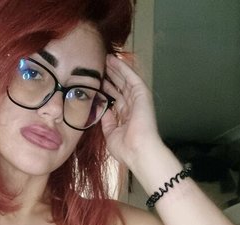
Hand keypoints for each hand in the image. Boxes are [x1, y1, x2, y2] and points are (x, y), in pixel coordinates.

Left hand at [101, 54, 162, 168]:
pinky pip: (131, 77)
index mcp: (126, 118)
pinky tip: (115, 60)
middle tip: (100, 65)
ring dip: (116, 69)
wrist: (138, 150)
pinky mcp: (142, 94)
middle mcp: (133, 107)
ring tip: (106, 58)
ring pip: (125, 80)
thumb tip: (104, 111)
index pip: (116, 99)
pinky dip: (123, 68)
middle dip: (111, 76)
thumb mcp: (110, 134)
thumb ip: (107, 122)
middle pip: (120, 88)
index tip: (97, 82)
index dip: (107, 89)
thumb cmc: (126, 148)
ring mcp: (138, 100)